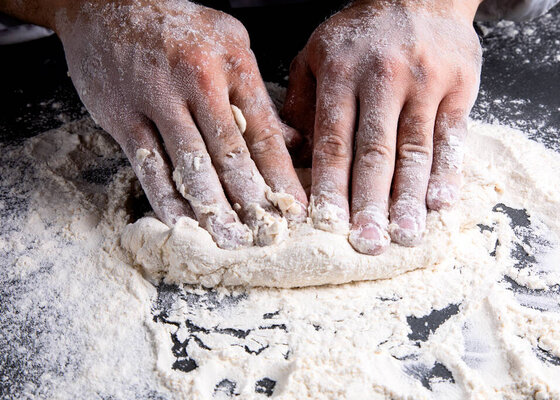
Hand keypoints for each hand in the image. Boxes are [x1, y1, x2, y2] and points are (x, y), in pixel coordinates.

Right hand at [48, 0, 306, 247]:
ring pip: (190, 164)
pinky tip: (183, 222)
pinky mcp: (124, 118)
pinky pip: (149, 167)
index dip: (281, 174)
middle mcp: (198, 83)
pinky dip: (166, 199)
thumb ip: (258, 95)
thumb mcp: (229, 44)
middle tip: (267, 234)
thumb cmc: (177, 26)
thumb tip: (293, 141)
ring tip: (231, 238)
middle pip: (230, 153)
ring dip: (213, 207)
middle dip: (252, 199)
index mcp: (232, 65)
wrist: (106, 5)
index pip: (263, 130)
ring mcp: (157, 101)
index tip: (296, 208)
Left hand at [282, 0, 482, 253]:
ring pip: (414, 150)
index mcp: (340, 74)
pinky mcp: (458, 87)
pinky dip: (447, 173)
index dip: (331, 186)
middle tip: (367, 244)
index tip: (327, 225)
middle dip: (370, 203)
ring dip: (409, 198)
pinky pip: (451, 136)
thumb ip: (301, 100)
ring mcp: (424, 83)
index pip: (334, 140)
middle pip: (374, 152)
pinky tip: (440, 204)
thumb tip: (293, 151)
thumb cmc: (361, 33)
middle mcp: (382, 79)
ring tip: (404, 236)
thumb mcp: (316, 52)